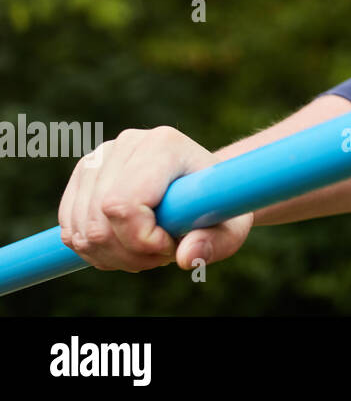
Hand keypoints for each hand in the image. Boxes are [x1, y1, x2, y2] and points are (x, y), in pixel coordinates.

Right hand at [58, 126, 252, 273]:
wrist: (204, 187)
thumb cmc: (219, 206)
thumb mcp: (230, 227)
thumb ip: (214, 242)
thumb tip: (188, 258)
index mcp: (164, 144)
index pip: (124, 204)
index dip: (142, 239)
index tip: (171, 245)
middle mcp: (127, 143)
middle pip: (99, 220)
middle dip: (129, 252)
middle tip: (162, 252)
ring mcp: (100, 157)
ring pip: (81, 230)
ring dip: (112, 256)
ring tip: (148, 248)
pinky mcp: (83, 176)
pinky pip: (70, 230)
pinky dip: (93, 251)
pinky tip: (125, 246)